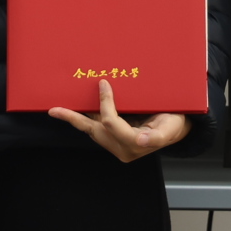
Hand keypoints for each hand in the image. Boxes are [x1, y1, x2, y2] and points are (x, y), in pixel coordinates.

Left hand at [48, 80, 188, 163]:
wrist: (176, 128)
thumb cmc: (174, 123)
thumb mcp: (170, 127)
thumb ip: (157, 137)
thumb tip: (141, 140)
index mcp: (134, 144)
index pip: (111, 123)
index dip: (105, 103)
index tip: (103, 83)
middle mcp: (121, 147)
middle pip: (93, 131)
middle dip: (74, 119)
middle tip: (54, 110)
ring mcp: (116, 144)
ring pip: (92, 130)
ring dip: (75, 119)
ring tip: (58, 110)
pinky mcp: (114, 139)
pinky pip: (96, 128)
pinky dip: (84, 119)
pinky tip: (75, 110)